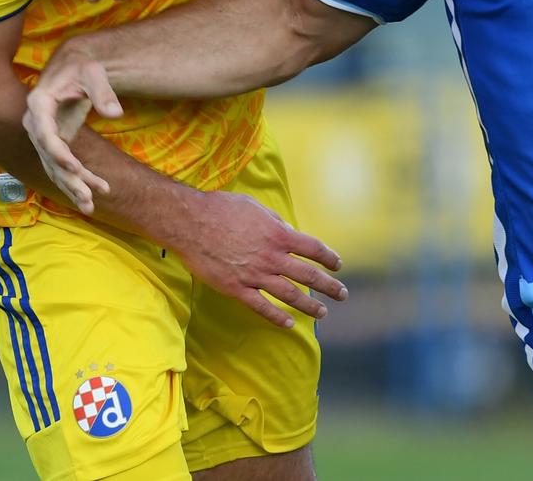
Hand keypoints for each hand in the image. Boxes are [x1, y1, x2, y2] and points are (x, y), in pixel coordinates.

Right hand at [23, 41, 124, 213]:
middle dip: (68, 179)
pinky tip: (96, 192)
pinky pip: (62, 165)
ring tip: (91, 206)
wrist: (73, 65)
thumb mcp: (94, 72)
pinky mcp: (52, 143)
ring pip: (54, 167)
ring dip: (72, 187)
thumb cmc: (82, 66)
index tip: (74, 168)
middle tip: (88, 198)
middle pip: (48, 156)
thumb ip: (103, 92)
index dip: (58, 152)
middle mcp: (35, 122)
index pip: (44, 133)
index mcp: (39, 103)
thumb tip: (116, 113)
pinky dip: (77, 180)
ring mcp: (41, 135)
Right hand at [173, 191, 348, 327]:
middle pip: (308, 275)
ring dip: (309, 305)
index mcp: (279, 234)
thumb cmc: (222, 209)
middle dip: (328, 285)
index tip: (338, 264)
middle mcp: (272, 257)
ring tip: (323, 313)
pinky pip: (260, 306)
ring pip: (289, 294)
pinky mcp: (235, 288)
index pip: (313, 249)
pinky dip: (276, 316)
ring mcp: (254, 275)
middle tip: (342, 294)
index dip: (329, 257)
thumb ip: (275, 223)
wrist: (190, 223)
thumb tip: (287, 232)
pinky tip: (289, 323)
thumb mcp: (256, 208)